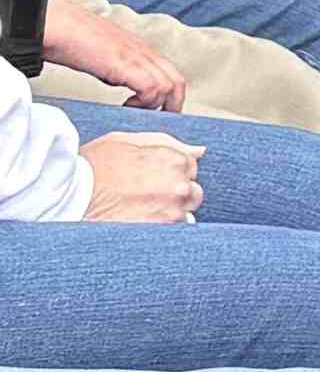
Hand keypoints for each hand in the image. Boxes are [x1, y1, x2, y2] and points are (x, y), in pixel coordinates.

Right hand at [29, 0, 179, 109]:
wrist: (61, 26)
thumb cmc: (76, 41)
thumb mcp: (106, 58)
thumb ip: (119, 71)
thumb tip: (121, 86)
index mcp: (143, 50)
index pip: (172, 75)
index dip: (170, 97)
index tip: (157, 112)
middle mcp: (146, 52)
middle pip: (178, 82)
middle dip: (172, 106)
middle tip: (153, 120)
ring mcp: (138, 57)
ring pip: (170, 86)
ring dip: (155, 106)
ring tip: (133, 111)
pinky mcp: (127, 64)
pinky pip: (152, 88)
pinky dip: (144, 102)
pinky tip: (126, 105)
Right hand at [78, 131, 200, 224]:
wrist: (68, 195)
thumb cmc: (93, 166)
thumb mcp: (126, 141)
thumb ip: (167, 144)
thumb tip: (199, 151)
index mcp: (173, 159)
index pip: (190, 167)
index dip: (169, 172)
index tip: (150, 177)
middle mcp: (179, 185)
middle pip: (191, 192)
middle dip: (173, 193)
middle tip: (144, 195)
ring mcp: (172, 210)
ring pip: (184, 213)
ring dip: (167, 211)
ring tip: (138, 209)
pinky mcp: (160, 231)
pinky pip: (173, 230)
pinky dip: (160, 227)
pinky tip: (138, 221)